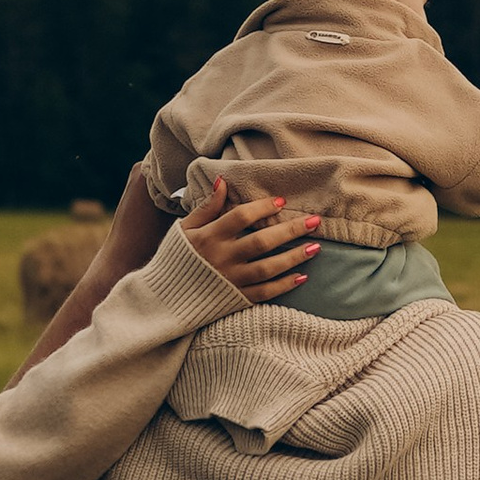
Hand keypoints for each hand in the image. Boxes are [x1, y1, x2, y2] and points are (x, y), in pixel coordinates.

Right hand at [181, 179, 322, 303]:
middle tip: (315, 221)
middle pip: (261, 242)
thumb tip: (223, 180)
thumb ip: (207, 207)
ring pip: (267, 268)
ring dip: (293, 258)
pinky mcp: (236, 299)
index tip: (281, 201)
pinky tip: (302, 276)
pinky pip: (264, 293)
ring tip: (316, 247)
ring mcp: (230, 280)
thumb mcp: (185, 228)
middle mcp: (222, 258)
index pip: (240, 217)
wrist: (164, 298)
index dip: (262, 207)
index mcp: (209, 237)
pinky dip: (283, 286)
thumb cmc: (176, 258)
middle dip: (290, 230)